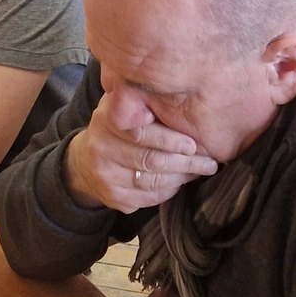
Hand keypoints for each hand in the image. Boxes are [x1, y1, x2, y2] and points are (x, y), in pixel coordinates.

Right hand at [62, 103, 217, 211]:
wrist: (85, 160)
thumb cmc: (116, 129)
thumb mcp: (122, 107)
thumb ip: (143, 102)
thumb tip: (180, 98)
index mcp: (106, 120)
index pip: (141, 133)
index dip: (170, 140)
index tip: (193, 145)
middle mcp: (101, 148)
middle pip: (151, 160)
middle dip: (186, 163)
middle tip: (210, 163)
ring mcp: (104, 175)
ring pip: (153, 182)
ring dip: (182, 178)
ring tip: (200, 171)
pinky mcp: (111, 197)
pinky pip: (149, 198)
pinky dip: (169, 191)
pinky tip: (180, 183)